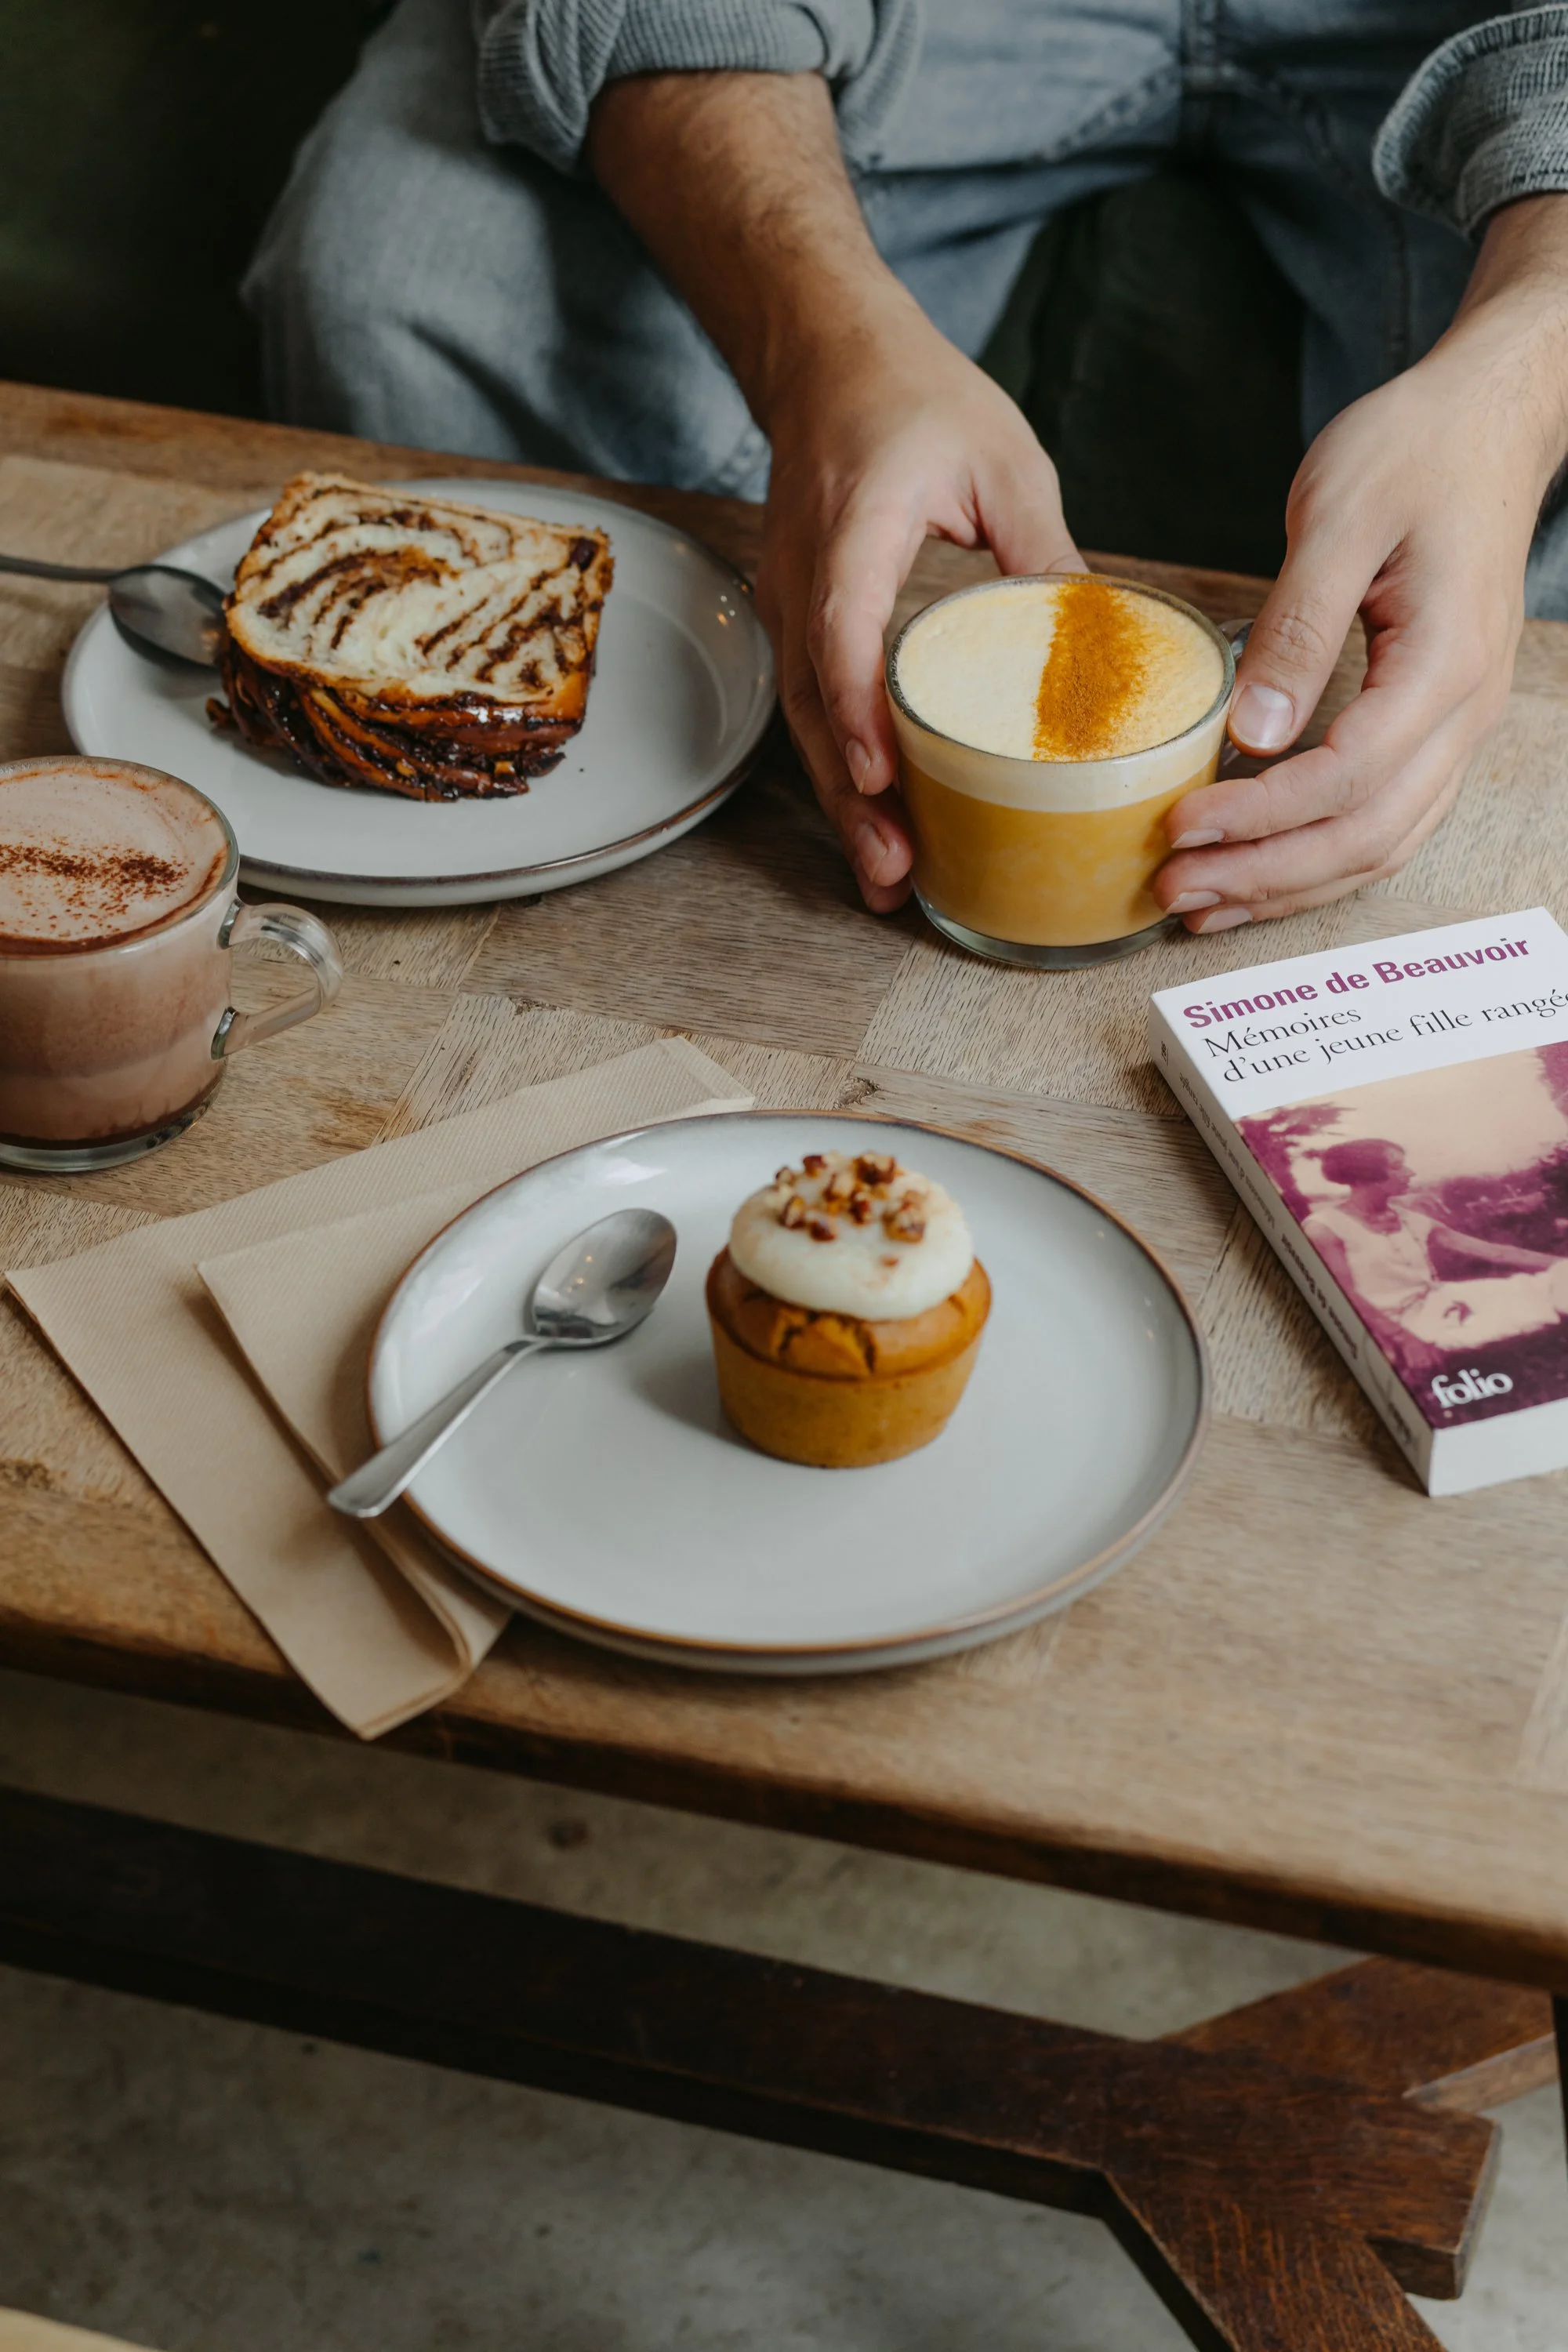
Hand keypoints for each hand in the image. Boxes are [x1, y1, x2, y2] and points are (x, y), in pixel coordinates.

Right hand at [759, 300, 1079, 908]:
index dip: (857, 710)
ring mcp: (790, 599)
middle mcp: (806, 574)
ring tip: (886, 870)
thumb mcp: (1003, 462)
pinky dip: (841, 763)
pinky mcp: (797, 617)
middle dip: (850, 795)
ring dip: (842, 799)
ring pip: (804, 718)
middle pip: (812, 705)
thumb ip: (1045, 553)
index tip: (883, 775)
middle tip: (893, 866)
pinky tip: (877, 815)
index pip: (842, 630)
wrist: (826, 355)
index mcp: (855, 526)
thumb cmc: (913, 395)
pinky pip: (810, 703)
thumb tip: (1105, 648)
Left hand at [1155, 196, 1567, 935]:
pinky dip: (1320, 859)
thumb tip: (1252, 734)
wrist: (1484, 422)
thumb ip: (1296, 626)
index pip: (1347, 776)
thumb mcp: (1339, 517)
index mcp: (1444, 660)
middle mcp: (1464, 710)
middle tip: (1176, 890)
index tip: (1180, 825)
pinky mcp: (1435, 725)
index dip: (1259, 816)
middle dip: (1266, 874)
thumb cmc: (1415, 450)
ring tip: (1204, 904)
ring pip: (1381, 844)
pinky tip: (1258, 869)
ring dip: (1290, 885)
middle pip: (1366, 835)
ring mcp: (1459, 725)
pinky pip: (1387, 819)